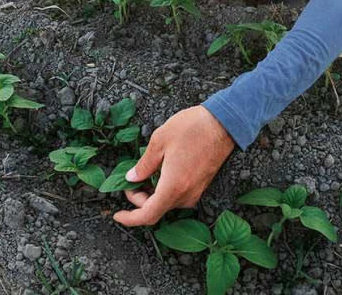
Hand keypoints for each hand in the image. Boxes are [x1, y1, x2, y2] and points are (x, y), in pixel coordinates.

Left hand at [113, 105, 234, 226]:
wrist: (224, 123)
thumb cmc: (193, 128)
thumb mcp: (160, 141)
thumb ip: (144, 164)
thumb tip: (131, 178)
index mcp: (173, 186)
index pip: (148, 215)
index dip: (130, 218)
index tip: (118, 215)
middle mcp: (186, 194)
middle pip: (157, 209)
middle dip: (139, 200)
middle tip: (130, 182)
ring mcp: (196, 191)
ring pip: (168, 203)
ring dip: (153, 195)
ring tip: (144, 175)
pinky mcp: (202, 185)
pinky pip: (179, 196)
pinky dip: (165, 190)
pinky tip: (161, 173)